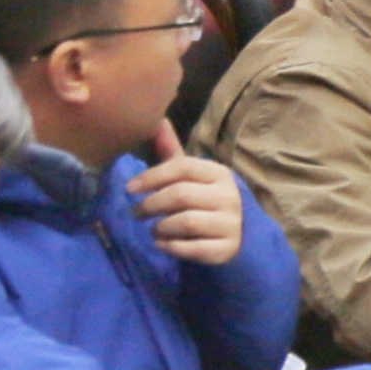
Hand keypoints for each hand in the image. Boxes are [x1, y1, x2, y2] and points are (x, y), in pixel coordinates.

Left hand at [123, 126, 247, 268]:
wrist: (240, 235)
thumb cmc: (207, 201)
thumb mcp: (193, 177)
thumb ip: (173, 153)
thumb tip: (157, 120)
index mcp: (219, 173)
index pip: (182, 167)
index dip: (152, 176)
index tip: (130, 188)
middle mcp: (228, 196)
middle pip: (181, 195)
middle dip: (152, 204)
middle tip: (137, 212)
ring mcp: (231, 224)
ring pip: (187, 222)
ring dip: (162, 227)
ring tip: (154, 229)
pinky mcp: (227, 249)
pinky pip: (195, 249)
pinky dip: (173, 247)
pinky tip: (163, 244)